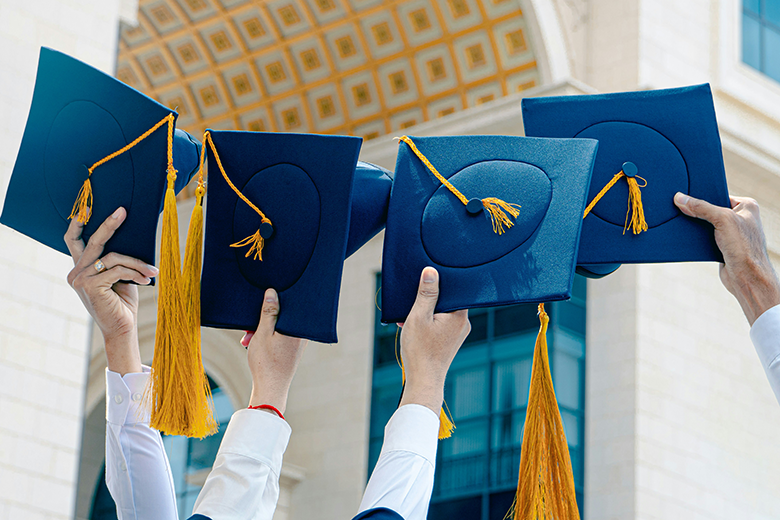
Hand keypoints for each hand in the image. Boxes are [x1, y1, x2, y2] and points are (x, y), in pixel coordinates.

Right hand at [65, 207, 157, 373]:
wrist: (122, 329)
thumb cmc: (122, 302)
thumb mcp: (119, 276)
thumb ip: (115, 260)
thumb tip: (128, 235)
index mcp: (80, 268)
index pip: (73, 240)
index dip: (77, 223)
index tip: (87, 207)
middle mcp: (76, 272)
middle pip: (93, 241)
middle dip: (109, 224)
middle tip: (123, 211)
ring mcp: (80, 279)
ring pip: (112, 257)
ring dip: (136, 263)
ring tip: (152, 271)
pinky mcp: (90, 286)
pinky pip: (117, 270)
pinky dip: (135, 272)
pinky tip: (146, 279)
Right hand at [246, 289, 307, 413]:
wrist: (271, 389)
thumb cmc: (266, 363)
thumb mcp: (263, 332)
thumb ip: (269, 312)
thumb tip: (272, 293)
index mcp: (298, 327)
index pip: (290, 304)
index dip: (274, 302)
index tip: (261, 303)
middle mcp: (302, 333)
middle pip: (282, 316)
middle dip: (263, 319)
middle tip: (249, 330)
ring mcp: (298, 342)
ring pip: (279, 327)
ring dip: (262, 330)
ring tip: (248, 339)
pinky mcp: (293, 349)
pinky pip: (280, 336)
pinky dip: (268, 337)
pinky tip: (254, 343)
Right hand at [399, 267, 470, 413]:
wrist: (424, 381)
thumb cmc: (420, 351)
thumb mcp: (419, 316)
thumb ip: (426, 293)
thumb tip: (431, 272)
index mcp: (459, 315)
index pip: (454, 289)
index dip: (439, 284)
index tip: (425, 283)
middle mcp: (463, 323)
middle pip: (447, 300)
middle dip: (428, 299)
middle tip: (413, 300)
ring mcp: (458, 333)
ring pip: (442, 313)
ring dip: (425, 312)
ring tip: (410, 318)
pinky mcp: (451, 341)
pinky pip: (441, 324)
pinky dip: (428, 322)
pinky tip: (413, 327)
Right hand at [675, 193, 779, 324]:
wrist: (746, 278)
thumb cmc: (744, 248)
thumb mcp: (722, 219)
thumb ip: (701, 207)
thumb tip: (680, 198)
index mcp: (746, 206)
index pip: (718, 195)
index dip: (702, 196)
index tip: (685, 196)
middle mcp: (740, 218)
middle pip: (710, 209)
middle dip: (696, 211)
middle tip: (680, 209)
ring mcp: (731, 232)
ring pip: (705, 224)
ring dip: (694, 225)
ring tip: (680, 222)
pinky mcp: (722, 246)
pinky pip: (703, 236)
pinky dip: (695, 237)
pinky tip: (686, 236)